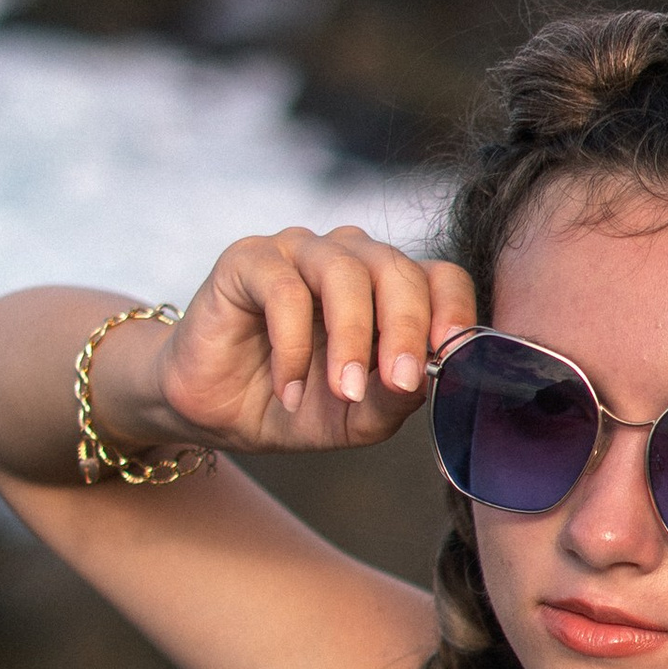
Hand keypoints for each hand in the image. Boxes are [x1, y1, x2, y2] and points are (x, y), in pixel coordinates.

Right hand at [133, 230, 476, 460]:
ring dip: (352, 338)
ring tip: (343, 390)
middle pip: (398, 270)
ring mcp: (300, 251)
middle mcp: (348, 258)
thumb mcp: (357, 417)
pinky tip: (287, 389)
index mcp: (386, 288)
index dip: (451, 308)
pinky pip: (286, 290)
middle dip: (405, 330)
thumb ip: (394, 397)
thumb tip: (421, 379)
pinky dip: (293, 347)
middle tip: (399, 382)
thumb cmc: (294, 406)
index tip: (448, 354)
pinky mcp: (250, 258)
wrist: (216, 412)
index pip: (439, 276)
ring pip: (345, 272)